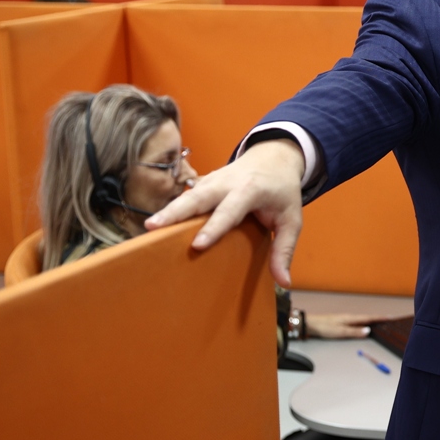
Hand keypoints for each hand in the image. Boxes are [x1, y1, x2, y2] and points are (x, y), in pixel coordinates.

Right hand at [146, 138, 305, 287]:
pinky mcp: (203, 183)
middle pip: (198, 197)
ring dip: (168, 210)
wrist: (274, 158)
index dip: (214, 227)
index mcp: (251, 189)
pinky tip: (156, 225)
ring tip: (148, 228)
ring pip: (187, 195)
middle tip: (153, 228)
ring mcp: (212, 180)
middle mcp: (228, 182)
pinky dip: (171, 209)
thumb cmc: (282, 191)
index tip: (197, 245)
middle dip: (176, 212)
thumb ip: (285, 249)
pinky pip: (186, 196)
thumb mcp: (292, 219)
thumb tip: (284, 282)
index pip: (230, 210)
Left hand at [307, 313, 389, 339]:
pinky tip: (363, 325)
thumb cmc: (324, 327)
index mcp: (351, 318)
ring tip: (380, 322)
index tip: (390, 318)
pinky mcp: (342, 322)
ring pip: (362, 319)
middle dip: (378, 318)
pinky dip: (364, 323)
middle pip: (367, 318)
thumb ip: (354, 332)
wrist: (310, 324)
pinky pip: (357, 322)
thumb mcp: (340, 331)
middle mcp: (350, 317)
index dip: (380, 318)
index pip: (369, 318)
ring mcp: (346, 319)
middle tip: (388, 320)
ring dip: (371, 320)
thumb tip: (368, 331)